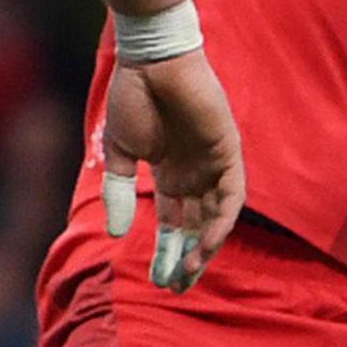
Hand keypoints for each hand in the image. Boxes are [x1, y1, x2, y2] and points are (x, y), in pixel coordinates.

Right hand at [100, 51, 244, 290]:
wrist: (152, 60)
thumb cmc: (133, 96)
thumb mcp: (120, 152)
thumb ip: (119, 191)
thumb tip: (114, 233)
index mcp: (170, 173)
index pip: (173, 221)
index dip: (166, 250)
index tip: (157, 279)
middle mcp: (194, 173)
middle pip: (195, 225)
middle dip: (186, 256)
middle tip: (176, 287)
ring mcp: (213, 163)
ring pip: (216, 216)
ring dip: (204, 246)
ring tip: (188, 273)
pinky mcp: (228, 152)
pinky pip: (231, 196)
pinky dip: (220, 221)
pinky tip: (205, 244)